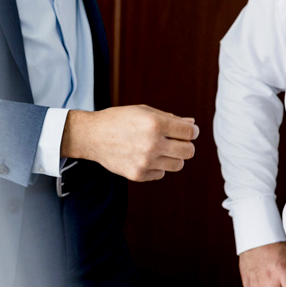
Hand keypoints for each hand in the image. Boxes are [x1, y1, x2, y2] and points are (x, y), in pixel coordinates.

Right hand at [61, 105, 197, 181]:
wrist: (93, 136)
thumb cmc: (120, 120)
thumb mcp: (145, 111)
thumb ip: (170, 118)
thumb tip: (192, 125)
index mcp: (156, 124)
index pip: (190, 133)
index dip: (192, 132)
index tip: (188, 132)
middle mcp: (152, 144)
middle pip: (189, 151)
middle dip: (186, 145)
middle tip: (176, 142)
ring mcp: (145, 162)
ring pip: (178, 165)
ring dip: (173, 157)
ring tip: (160, 149)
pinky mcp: (138, 174)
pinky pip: (161, 174)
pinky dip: (157, 166)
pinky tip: (145, 157)